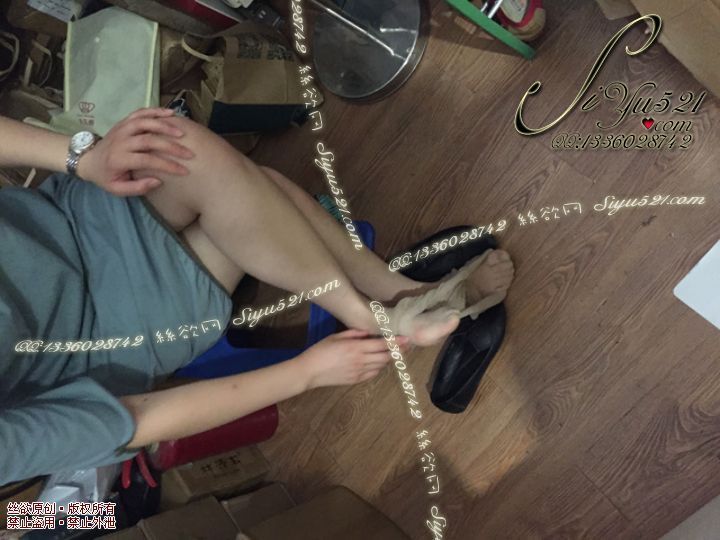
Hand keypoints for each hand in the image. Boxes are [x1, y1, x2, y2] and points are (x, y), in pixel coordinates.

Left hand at [78, 108, 194, 196]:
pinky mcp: (124, 121)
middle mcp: (121, 141)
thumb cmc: (106, 176)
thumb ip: (138, 188)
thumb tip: (158, 181)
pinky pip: (141, 113)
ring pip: (145, 122)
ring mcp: (122, 128)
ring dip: (165, 126)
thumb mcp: (117, 189)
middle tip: (189, 153)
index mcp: (119, 159)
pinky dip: (156, 111)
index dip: (167, 165)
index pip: (147, 160)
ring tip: (182, 133)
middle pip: (149, 140)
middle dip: (171, 146)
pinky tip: (171, 113)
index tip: (184, 171)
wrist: (88, 159)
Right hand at [296, 329, 409, 388]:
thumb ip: (354, 333)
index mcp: (356, 347)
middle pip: (386, 356)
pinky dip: (379, 367)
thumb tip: (368, 332)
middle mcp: (361, 360)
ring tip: (394, 353)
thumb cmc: (320, 350)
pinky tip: (379, 362)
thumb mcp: (336, 336)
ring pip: (381, 365)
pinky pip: (373, 373)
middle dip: (398, 351)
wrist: (310, 371)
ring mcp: (359, 372)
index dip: (396, 342)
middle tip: (407, 346)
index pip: (382, 344)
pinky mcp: (356, 380)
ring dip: (389, 359)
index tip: (407, 338)